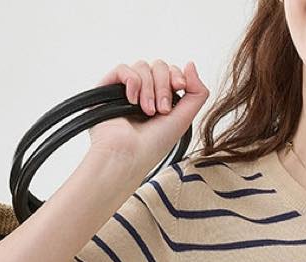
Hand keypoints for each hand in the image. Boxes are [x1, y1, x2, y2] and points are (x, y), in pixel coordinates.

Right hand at [86, 58, 208, 177]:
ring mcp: (126, 89)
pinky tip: (132, 100)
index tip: (180, 86)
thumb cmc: (154, 143)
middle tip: (162, 110)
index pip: (171, 72)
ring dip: (149, 89)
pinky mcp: (108, 87)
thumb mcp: (184, 118)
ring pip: (142, 66)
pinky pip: (123, 68)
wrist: (129, 154)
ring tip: (146, 111)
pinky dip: (132, 82)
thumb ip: (196, 93)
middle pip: (159, 66)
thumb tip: (191, 64)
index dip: (177, 75)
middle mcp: (145, 92)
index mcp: (162, 99)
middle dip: (164, 86)